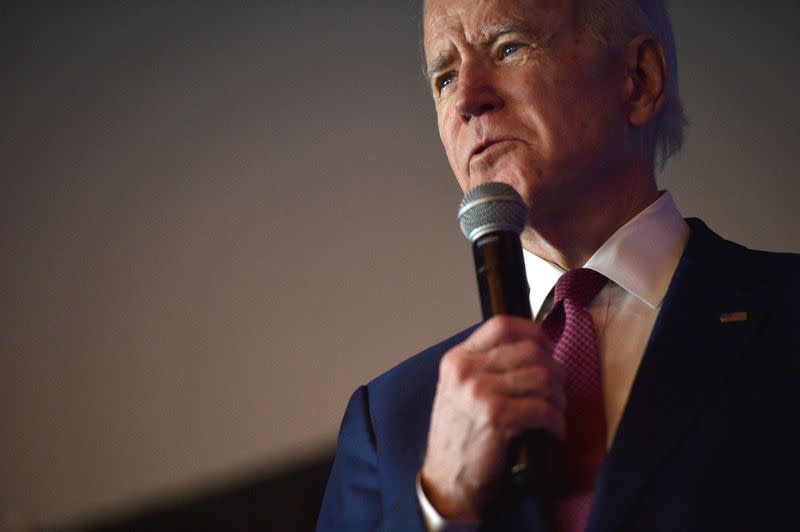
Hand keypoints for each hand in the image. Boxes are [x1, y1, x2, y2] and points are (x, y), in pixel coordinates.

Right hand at [419, 315, 564, 519]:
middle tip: (556, 389)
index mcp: (457, 359)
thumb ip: (486, 366)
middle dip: (554, 370)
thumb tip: (534, 348)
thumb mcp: (460, 390)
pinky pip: (544, 408)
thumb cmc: (458, 437)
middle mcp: (465, 370)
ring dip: (558, 397)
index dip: (534, 333)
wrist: (446, 480)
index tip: (547, 348)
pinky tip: (553, 431)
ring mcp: (479, 392)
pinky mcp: (496, 416)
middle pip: (531, 350)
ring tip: (554, 411)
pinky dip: (556, 421)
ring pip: (543, 377)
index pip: (502, 325)